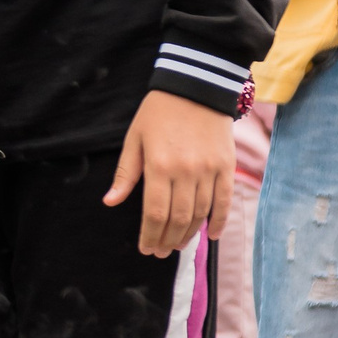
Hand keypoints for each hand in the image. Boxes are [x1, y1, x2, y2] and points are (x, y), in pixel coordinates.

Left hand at [106, 91, 237, 257]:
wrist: (196, 86)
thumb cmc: (159, 112)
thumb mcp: (135, 139)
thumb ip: (125, 174)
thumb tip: (110, 202)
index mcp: (158, 166)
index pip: (155, 214)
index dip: (150, 236)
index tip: (146, 249)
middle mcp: (185, 171)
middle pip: (178, 219)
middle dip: (168, 240)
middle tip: (160, 251)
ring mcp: (208, 170)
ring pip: (200, 213)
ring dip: (189, 234)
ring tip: (178, 244)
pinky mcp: (226, 166)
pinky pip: (224, 201)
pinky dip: (218, 221)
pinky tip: (210, 235)